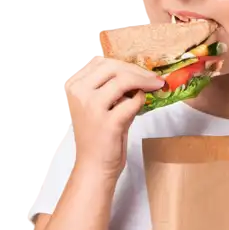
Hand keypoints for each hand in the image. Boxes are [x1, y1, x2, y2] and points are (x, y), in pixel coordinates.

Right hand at [64, 55, 165, 180]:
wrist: (94, 167)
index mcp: (73, 86)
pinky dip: (141, 100)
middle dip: (137, 70)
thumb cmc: (98, 137)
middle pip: (112, 66)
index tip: (140, 70)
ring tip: (155, 86)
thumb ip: (112, 88)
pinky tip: (143, 102)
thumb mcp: (99, 106)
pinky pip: (131, 102)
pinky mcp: (108, 122)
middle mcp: (78, 93)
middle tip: (153, 78)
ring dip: (143, 81)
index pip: (100, 62)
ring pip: (123, 80)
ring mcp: (91, 107)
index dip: (124, 64)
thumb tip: (137, 71)